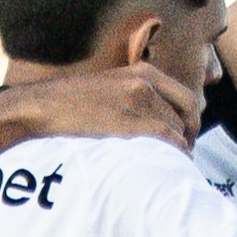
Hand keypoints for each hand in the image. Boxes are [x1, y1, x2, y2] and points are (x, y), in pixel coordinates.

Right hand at [12, 62, 203, 147]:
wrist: (43, 107)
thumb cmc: (72, 102)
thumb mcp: (110, 85)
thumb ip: (135, 93)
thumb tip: (156, 115)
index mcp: (143, 72)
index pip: (186, 96)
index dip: (192, 120)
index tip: (188, 135)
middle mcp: (146, 83)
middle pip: (187, 113)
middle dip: (190, 134)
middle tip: (185, 151)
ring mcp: (140, 101)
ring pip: (178, 129)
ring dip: (180, 147)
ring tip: (173, 162)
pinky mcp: (132, 120)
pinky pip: (168, 139)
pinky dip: (174, 152)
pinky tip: (169, 163)